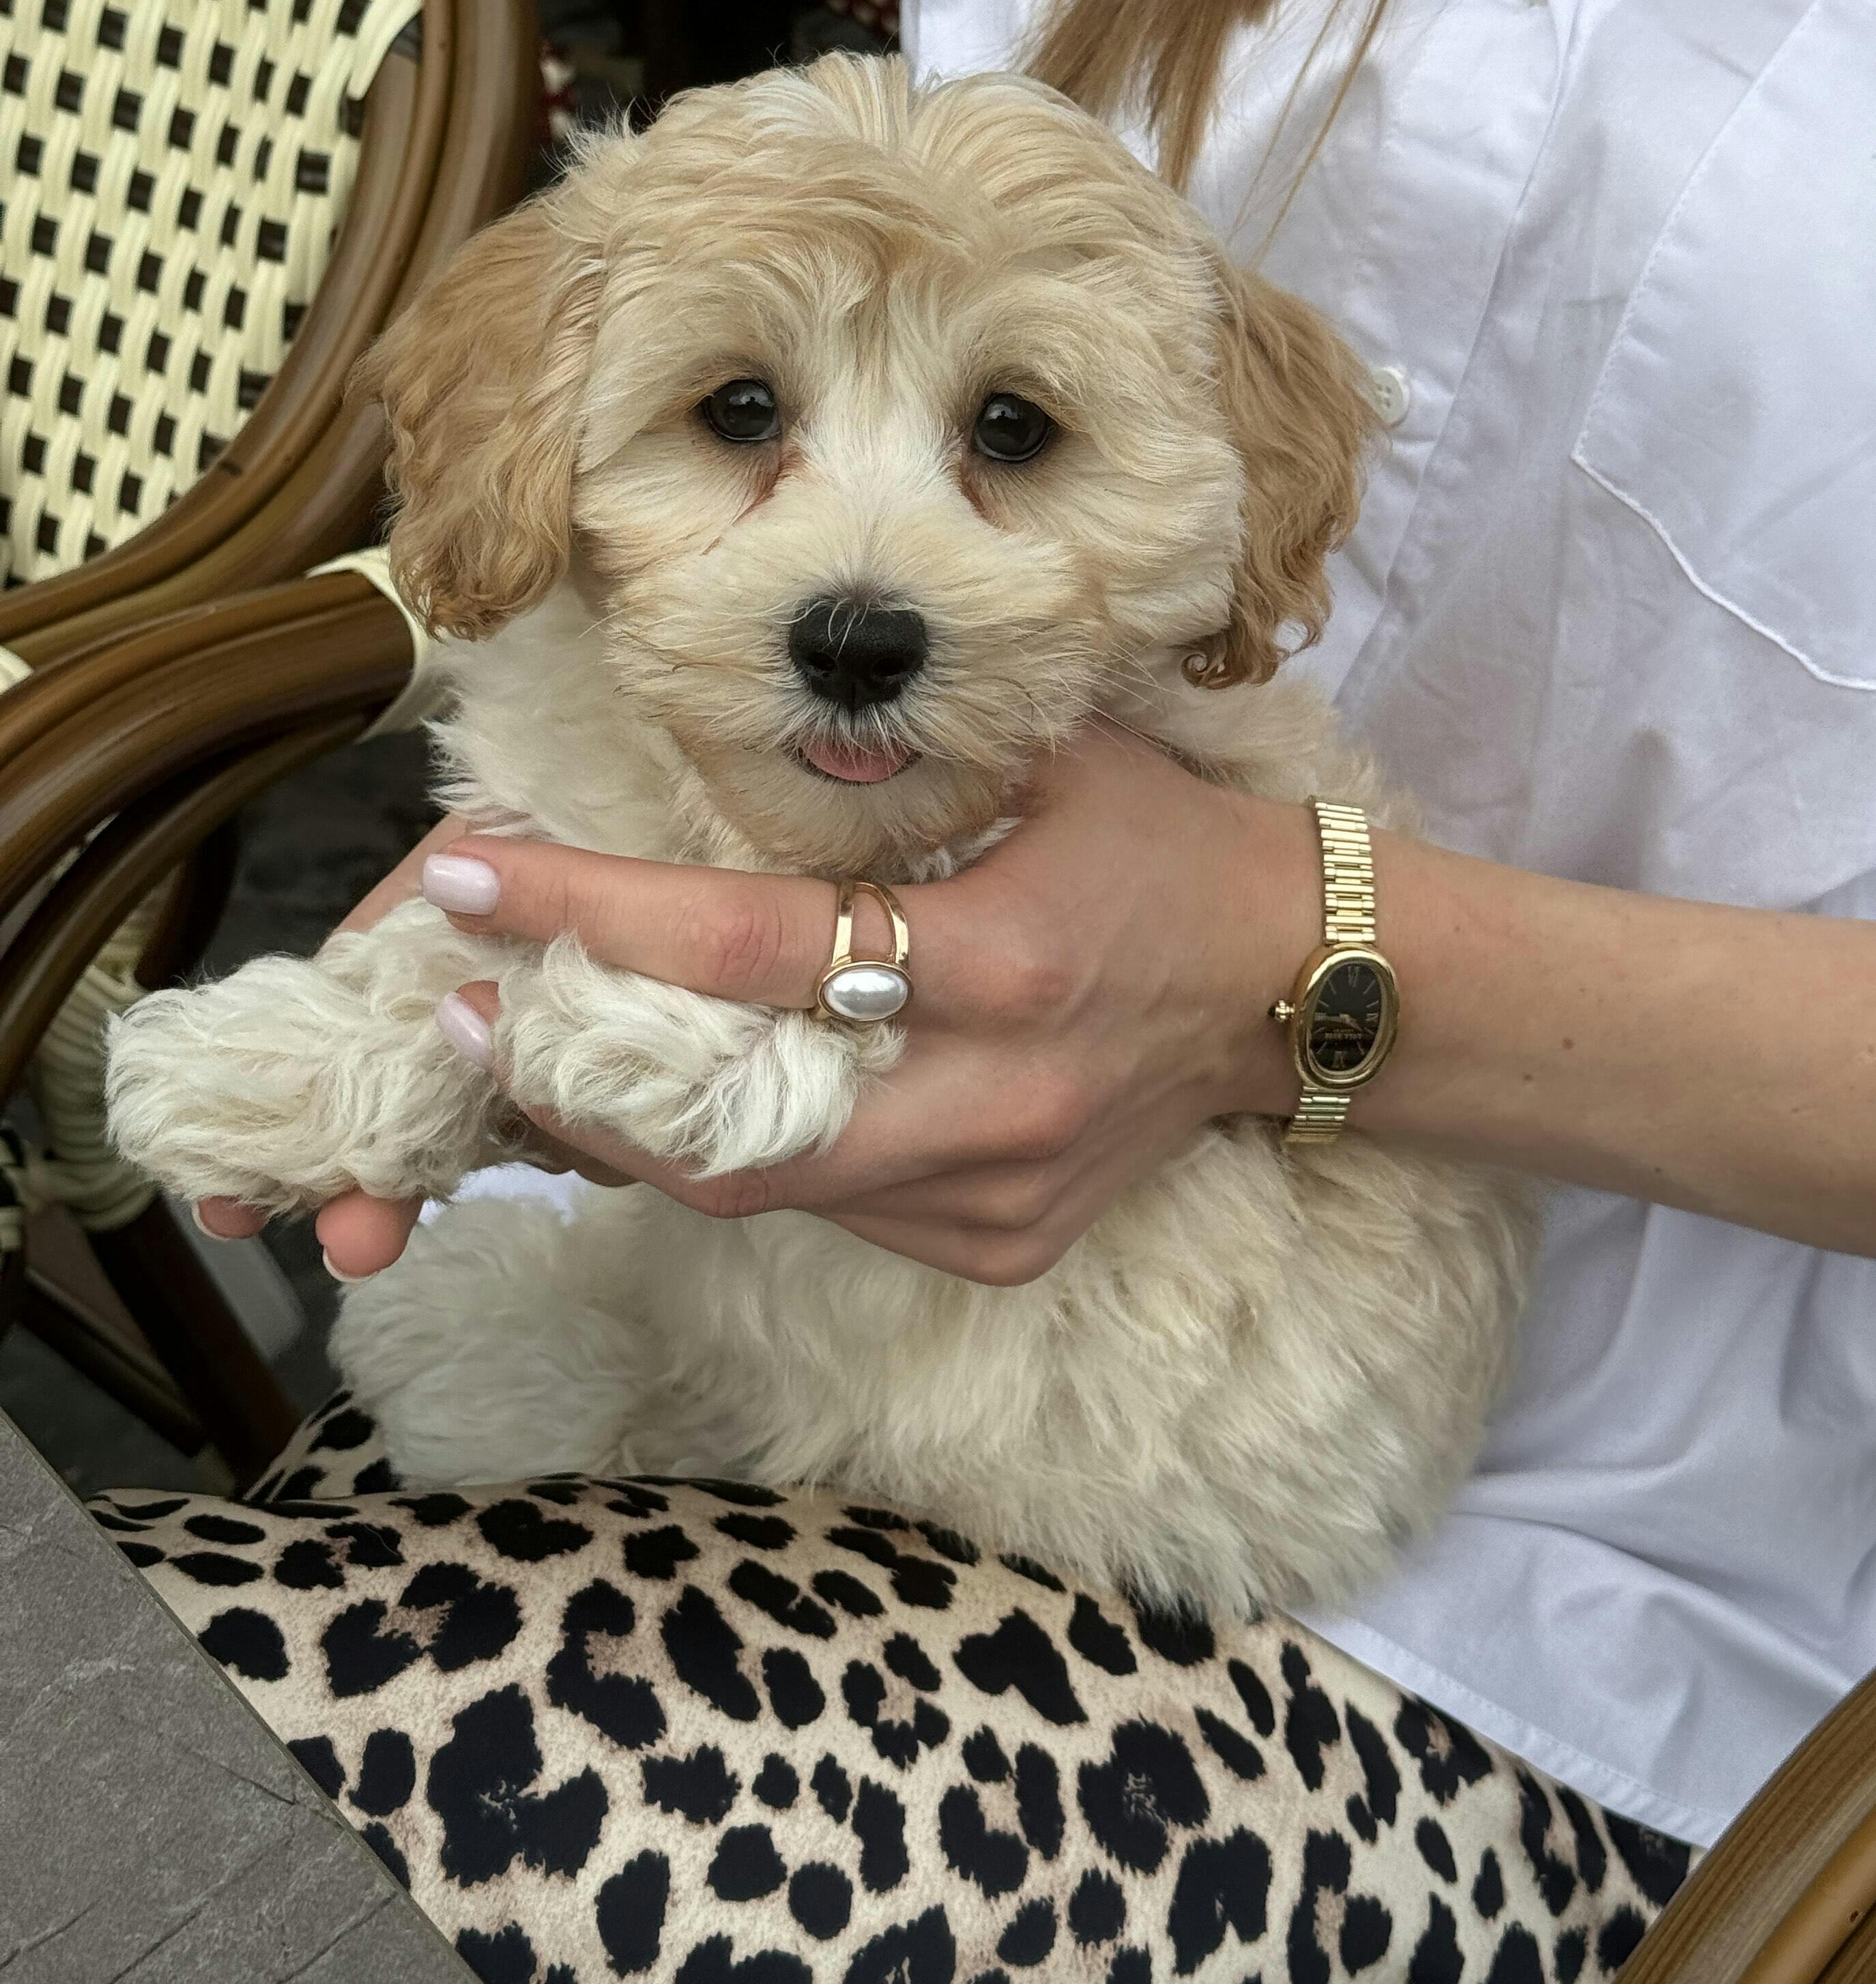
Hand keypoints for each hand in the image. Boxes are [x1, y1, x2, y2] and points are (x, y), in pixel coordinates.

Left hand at [204, 721, 1318, 1282]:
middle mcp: (994, 1097)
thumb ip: (902, 765)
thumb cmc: (1170, 845)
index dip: (593, 917)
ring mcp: (995, 1192)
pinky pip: (832, 1211)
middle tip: (465, 1009)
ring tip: (541, 1055)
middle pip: (726, 1125)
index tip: (464, 874)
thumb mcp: (1051, 760)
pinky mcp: (999, 1245)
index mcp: (1005, 958)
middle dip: (573, 1076)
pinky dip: (748, 1158)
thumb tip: (731, 738)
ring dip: (638, 1131)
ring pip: (763, 1190)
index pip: (753, 948)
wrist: (1303, 984)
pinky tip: (690, 1099)